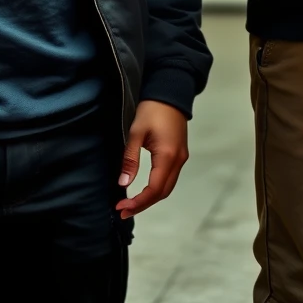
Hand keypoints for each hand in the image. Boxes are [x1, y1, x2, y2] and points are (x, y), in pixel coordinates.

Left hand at [116, 100, 188, 218]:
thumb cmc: (152, 110)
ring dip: (151, 198)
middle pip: (163, 193)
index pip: (154, 190)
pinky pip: (170, 178)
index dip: (138, 202)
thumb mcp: (136, 132)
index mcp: (167, 156)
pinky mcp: (180, 154)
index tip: (121, 207)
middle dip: (144, 204)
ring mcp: (181, 158)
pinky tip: (145, 190)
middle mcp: (178, 160)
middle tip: (124, 210)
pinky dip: (157, 188)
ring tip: (131, 203)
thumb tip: (123, 183)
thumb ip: (130, 159)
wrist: (169, 93)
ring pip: (168, 187)